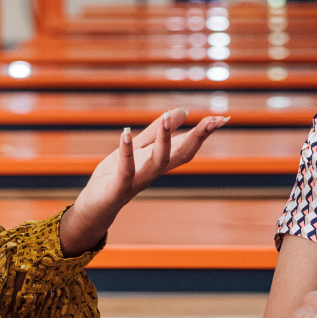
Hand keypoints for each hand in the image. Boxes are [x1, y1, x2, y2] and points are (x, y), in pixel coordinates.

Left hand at [60, 108, 226, 254]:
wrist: (93, 207)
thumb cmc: (116, 177)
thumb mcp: (138, 148)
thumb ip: (158, 131)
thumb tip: (183, 110)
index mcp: (159, 161)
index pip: (186, 145)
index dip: (204, 133)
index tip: (223, 119)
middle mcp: (153, 171)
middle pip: (181, 155)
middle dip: (197, 138)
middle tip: (213, 120)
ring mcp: (137, 180)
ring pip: (158, 162)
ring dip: (165, 141)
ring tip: (168, 118)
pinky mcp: (118, 187)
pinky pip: (125, 170)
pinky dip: (126, 153)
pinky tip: (126, 133)